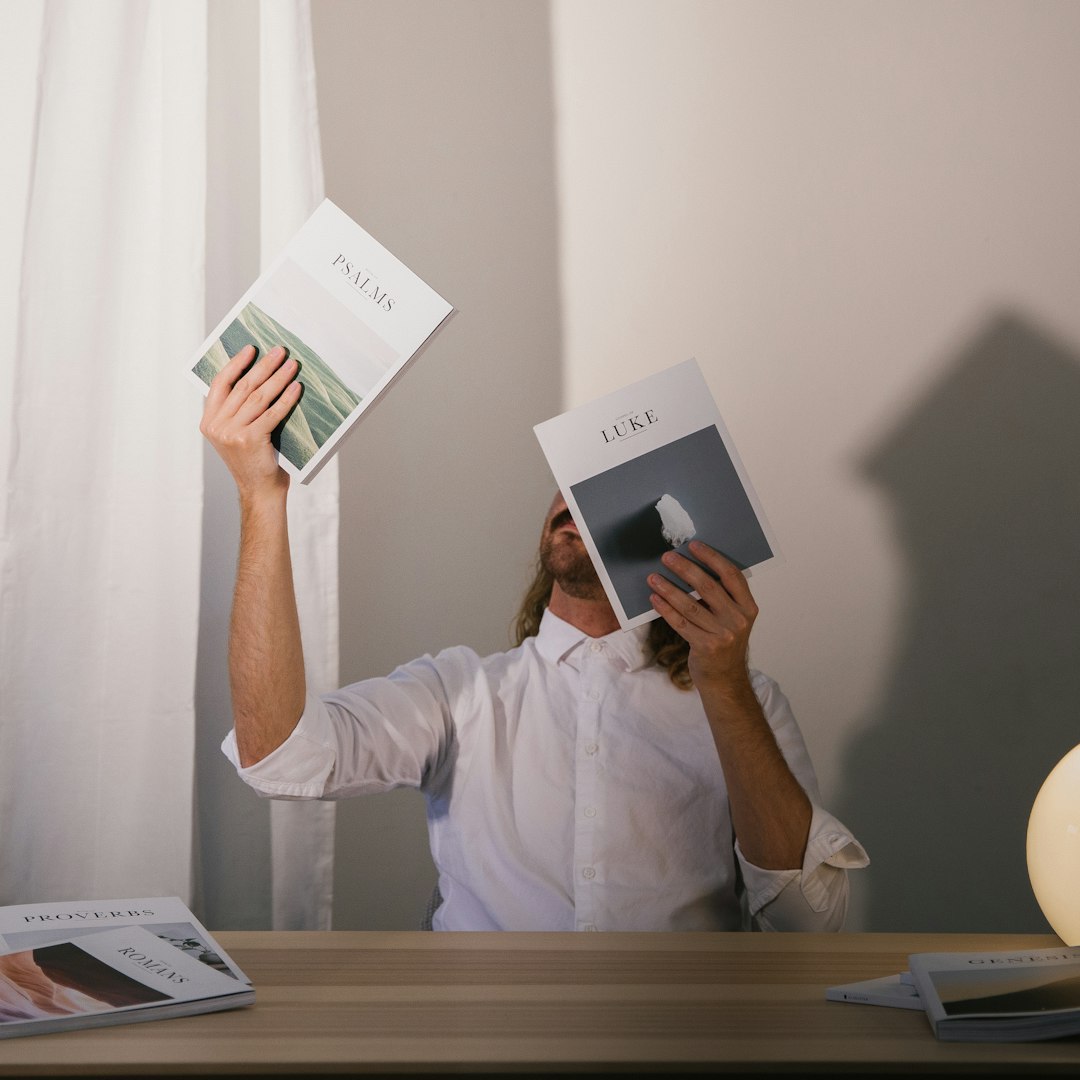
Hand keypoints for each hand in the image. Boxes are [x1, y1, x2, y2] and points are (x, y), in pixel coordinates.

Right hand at [199, 344, 300, 498]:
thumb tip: (258, 376)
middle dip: (263, 366)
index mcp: (208, 421)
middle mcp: (216, 426)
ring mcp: (231, 433)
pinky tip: (296, 387)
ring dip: (278, 377)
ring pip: (258, 397)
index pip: (220, 383)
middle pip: (243, 387)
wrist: (260, 491)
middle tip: (279, 350)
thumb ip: (237, 411)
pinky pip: (272, 413)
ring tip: (292, 364)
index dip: (236, 363)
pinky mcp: (250, 440)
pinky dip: (286, 399)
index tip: (251, 348)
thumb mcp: (236, 434)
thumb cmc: (254, 460)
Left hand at [648, 541, 758, 691]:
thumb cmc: (724, 641)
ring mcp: (723, 634)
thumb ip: (721, 597)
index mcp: (748, 607)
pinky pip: (681, 623)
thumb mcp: (733, 618)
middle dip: (685, 568)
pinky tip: (654, 599)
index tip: (694, 546)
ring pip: (690, 605)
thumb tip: (691, 567)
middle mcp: (738, 619)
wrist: (725, 678)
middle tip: (667, 557)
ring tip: (653, 577)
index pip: (731, 575)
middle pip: (708, 586)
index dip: (712, 558)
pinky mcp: (705, 646)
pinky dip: (665, 609)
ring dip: (668, 588)